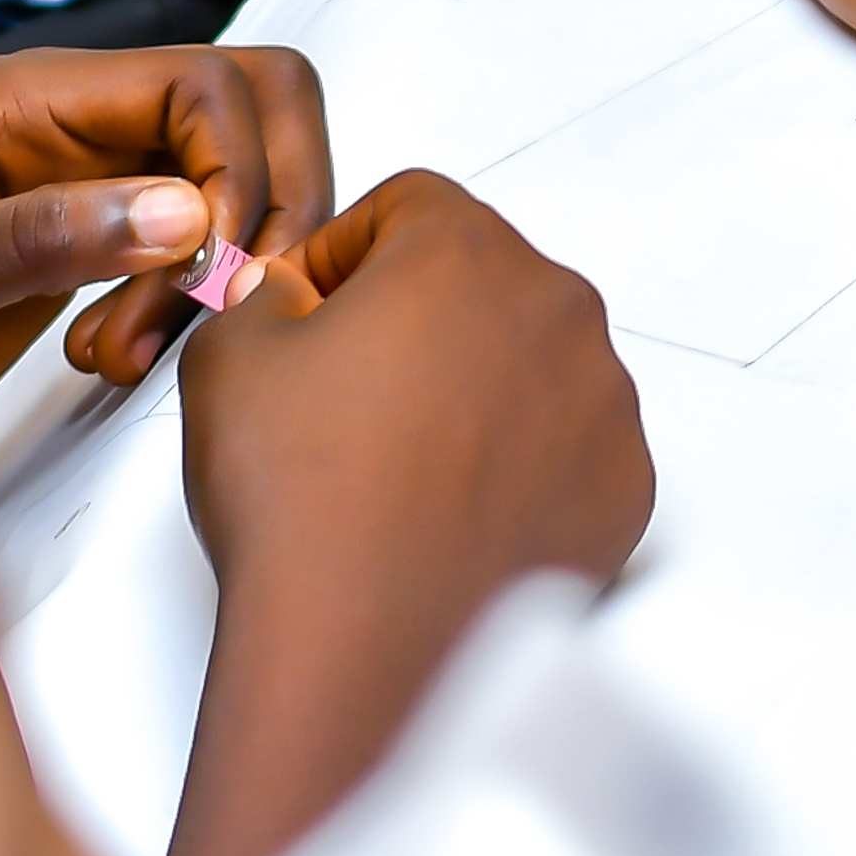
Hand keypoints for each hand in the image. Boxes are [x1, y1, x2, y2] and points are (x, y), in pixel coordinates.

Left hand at [0, 43, 332, 458]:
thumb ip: (39, 238)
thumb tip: (184, 215)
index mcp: (31, 95)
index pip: (203, 84)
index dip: (233, 173)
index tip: (201, 271)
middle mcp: (85, 109)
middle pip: (258, 98)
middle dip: (267, 203)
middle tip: (216, 298)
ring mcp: (109, 157)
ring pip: (251, 159)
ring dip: (236, 253)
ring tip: (143, 338)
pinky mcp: (121, 211)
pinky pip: (214, 220)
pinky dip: (206, 283)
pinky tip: (131, 338)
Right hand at [166, 172, 651, 855]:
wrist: (366, 650)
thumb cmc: (303, 505)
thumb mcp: (227, 359)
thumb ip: (259, 295)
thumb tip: (286, 295)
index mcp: (467, 252)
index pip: (408, 205)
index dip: (343, 255)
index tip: (307, 311)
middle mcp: (559, 308)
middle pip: (481, 282)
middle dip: (417, 322)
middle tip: (347, 398)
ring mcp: (606, 399)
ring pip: (534, 363)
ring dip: (478, 392)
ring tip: (402, 469)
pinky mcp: (627, 483)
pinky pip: (573, 446)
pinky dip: (525, 466)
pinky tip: (456, 516)